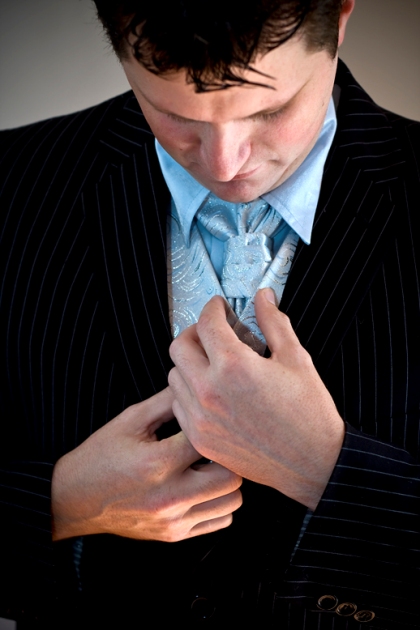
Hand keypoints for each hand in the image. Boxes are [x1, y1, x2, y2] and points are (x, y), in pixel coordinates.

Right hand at [52, 387, 241, 541]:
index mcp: (157, 463)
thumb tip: (196, 382)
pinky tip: (204, 487)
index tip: (209, 417)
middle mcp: (169, 496)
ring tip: (211, 465)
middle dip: (227, 456)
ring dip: (228, 480)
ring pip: (232, 502)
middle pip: (231, 476)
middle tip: (216, 444)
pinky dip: (220, 503)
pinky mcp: (174, 535)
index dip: (213, 424)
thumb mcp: (130, 420)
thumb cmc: (101, 456)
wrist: (73, 499)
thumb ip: (167, 401)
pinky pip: (220, 521)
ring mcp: (173, 520)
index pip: (208, 439)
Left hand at [168, 290, 344, 509]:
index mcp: (234, 366)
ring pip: (175, 376)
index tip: (220, 307)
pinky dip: (189, 393)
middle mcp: (210, 391)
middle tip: (213, 333)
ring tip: (213, 364)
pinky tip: (212, 392)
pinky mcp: (201, 439)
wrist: (313, 464)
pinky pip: (179, 406)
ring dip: (189, 363)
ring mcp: (201, 418)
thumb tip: (263, 296)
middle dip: (196, 333)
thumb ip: (274, 322)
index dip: (213, 308)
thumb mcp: (296, 358)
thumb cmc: (309, 413)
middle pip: (180, 346)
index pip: (207, 323)